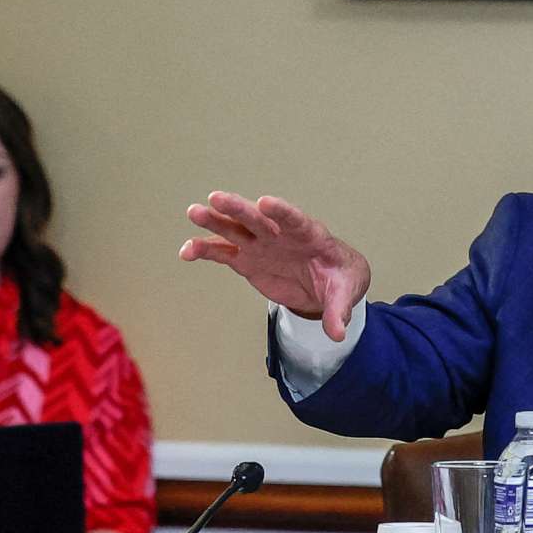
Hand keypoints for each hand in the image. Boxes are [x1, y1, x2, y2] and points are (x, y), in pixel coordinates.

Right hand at [179, 193, 371, 340]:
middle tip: (217, 199)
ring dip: (214, 221)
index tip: (265, 203)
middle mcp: (280, 235)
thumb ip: (337, 311)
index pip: (294, 220)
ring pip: (235, 229)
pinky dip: (205, 250)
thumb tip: (336, 333)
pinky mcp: (247, 260)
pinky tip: (187, 251)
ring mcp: (261, 246)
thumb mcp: (345, 293)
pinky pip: (223, 252)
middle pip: (257, 218)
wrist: (327, 284)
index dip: (281, 211)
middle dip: (238, 208)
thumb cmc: (339, 279)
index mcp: (309, 235)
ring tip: (194, 212)